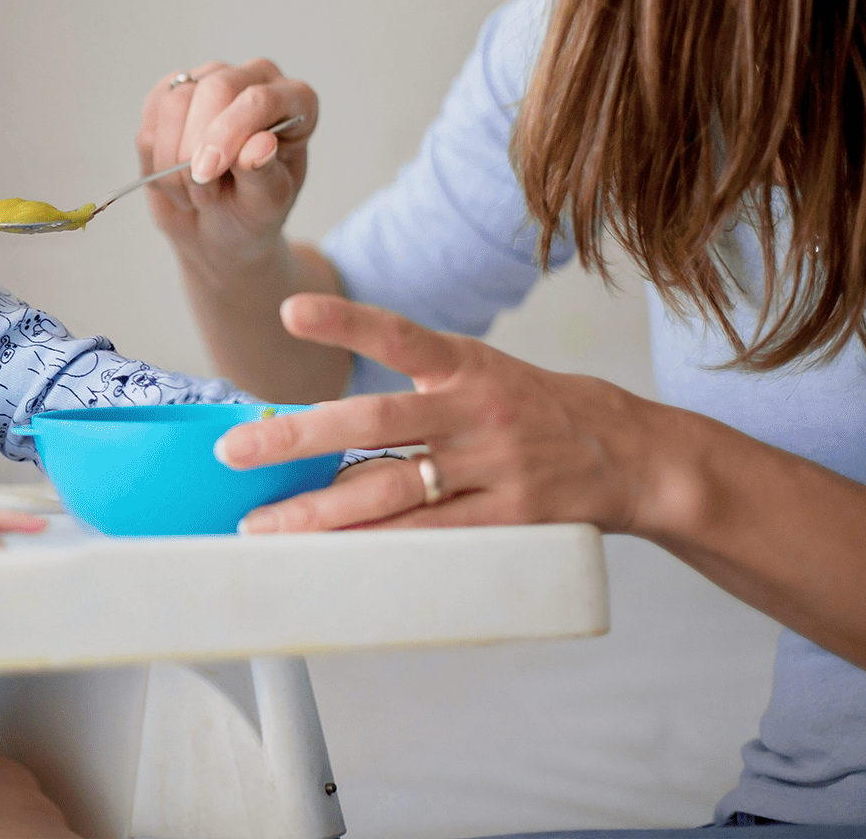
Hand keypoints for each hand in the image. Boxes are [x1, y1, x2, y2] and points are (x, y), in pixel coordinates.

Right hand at [135, 60, 317, 263]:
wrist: (217, 228)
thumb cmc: (252, 211)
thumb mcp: (267, 203)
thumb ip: (265, 174)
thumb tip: (257, 147)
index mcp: (294, 100)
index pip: (259, 98)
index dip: (229, 132)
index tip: (206, 173)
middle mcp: (253, 80)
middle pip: (214, 88)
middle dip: (196, 147)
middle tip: (202, 193)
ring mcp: (208, 81)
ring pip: (174, 103)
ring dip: (173, 162)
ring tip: (195, 193)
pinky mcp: (169, 96)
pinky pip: (149, 122)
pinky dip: (155, 161)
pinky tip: (174, 181)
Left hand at [216, 293, 658, 535]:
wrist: (631, 454)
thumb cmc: (531, 412)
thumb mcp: (478, 376)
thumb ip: (410, 389)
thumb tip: (315, 425)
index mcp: (464, 365)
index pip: (398, 336)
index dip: (345, 322)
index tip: (290, 312)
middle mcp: (475, 411)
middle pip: (374, 423)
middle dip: (296, 438)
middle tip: (234, 450)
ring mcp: (493, 467)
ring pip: (391, 489)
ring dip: (319, 511)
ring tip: (263, 525)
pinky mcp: (510, 518)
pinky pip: (430, 535)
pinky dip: (376, 545)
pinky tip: (331, 552)